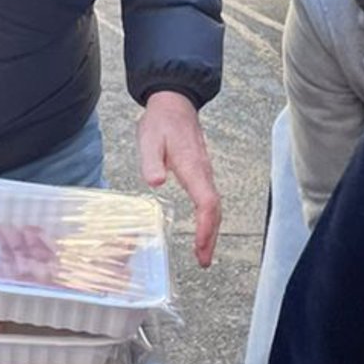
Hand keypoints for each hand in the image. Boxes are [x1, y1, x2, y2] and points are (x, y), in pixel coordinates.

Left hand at [137, 90, 221, 268]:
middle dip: (211, 236)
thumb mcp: (149, 138)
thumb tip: (156, 182)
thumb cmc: (161, 121)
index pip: (207, 202)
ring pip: (214, 205)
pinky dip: (208, 218)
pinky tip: (201, 229)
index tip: (201, 246)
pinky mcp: (201, 171)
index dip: (206, 226)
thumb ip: (151, 160)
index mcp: (192, 166)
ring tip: (203, 253)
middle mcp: (203, 171)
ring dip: (211, 230)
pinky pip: (209, 199)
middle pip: (214, 209)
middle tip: (203, 260)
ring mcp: (204, 171)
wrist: (174, 103)